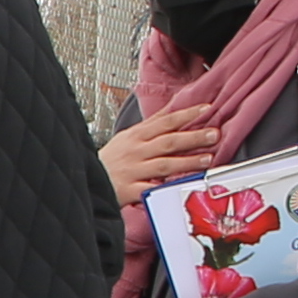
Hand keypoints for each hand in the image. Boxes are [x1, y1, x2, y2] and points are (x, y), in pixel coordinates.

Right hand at [99, 97, 228, 201]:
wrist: (83, 179)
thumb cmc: (110, 159)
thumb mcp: (128, 136)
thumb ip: (152, 123)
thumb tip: (174, 106)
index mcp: (136, 136)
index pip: (165, 121)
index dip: (186, 114)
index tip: (206, 109)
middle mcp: (135, 151)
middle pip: (168, 141)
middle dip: (193, 137)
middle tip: (214, 134)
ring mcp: (132, 171)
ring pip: (164, 164)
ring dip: (187, 161)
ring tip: (207, 158)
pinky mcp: (129, 191)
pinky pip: (151, 189)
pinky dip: (166, 187)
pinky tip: (182, 186)